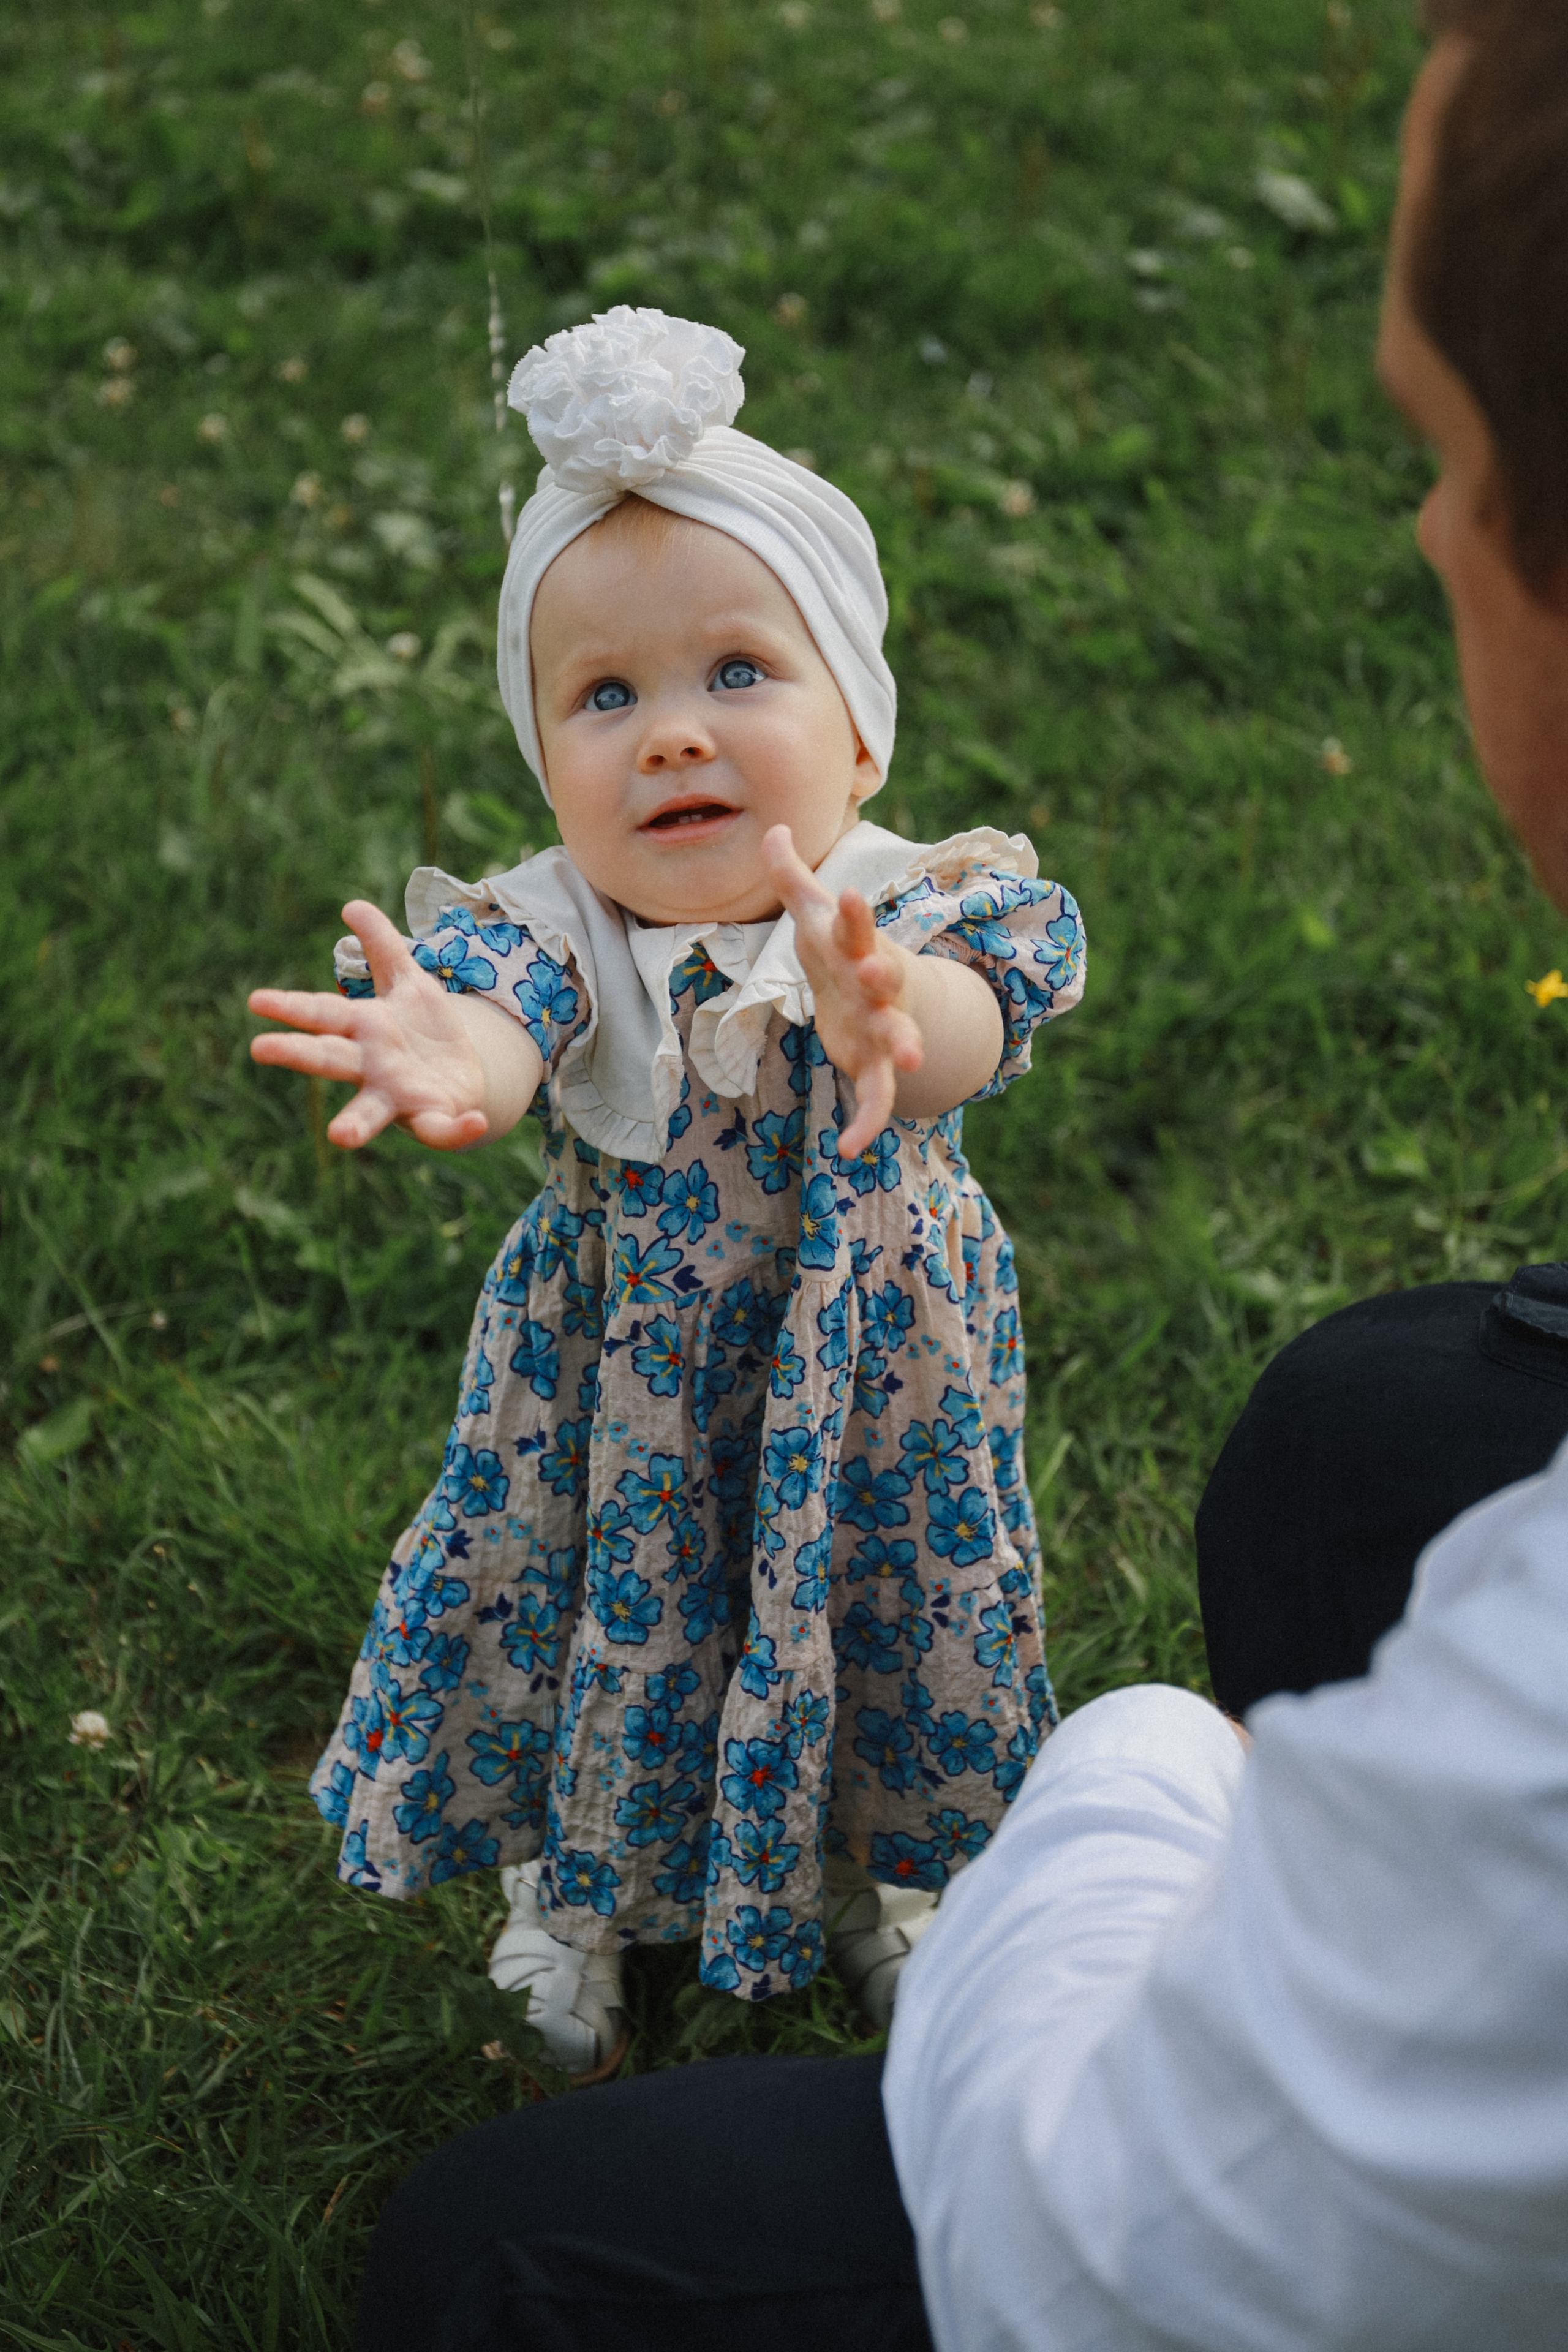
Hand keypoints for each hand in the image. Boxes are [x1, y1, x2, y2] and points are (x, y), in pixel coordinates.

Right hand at [249, 900, 492, 1149]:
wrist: (460, 1076)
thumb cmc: (420, 1030)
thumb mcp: (407, 981)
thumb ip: (382, 946)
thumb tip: (353, 905)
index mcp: (363, 1028)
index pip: (323, 1013)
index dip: (291, 1006)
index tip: (256, 1001)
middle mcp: (371, 1066)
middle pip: (331, 1058)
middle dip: (299, 1054)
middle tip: (260, 1049)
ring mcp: (399, 1096)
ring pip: (370, 1111)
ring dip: (354, 1124)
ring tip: (340, 1136)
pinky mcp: (434, 1119)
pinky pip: (442, 1129)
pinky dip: (457, 1129)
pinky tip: (475, 1121)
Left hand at [762, 825, 922, 1158]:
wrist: (877, 991)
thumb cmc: (842, 948)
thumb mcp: (815, 915)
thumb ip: (791, 876)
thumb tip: (772, 827)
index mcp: (860, 949)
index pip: (857, 928)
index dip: (856, 914)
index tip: (852, 893)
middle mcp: (879, 988)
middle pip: (886, 982)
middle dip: (885, 978)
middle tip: (880, 973)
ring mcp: (883, 1027)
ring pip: (898, 1039)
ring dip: (905, 1047)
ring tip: (913, 1061)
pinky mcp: (874, 1064)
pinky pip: (878, 1097)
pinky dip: (867, 1123)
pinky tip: (849, 1149)